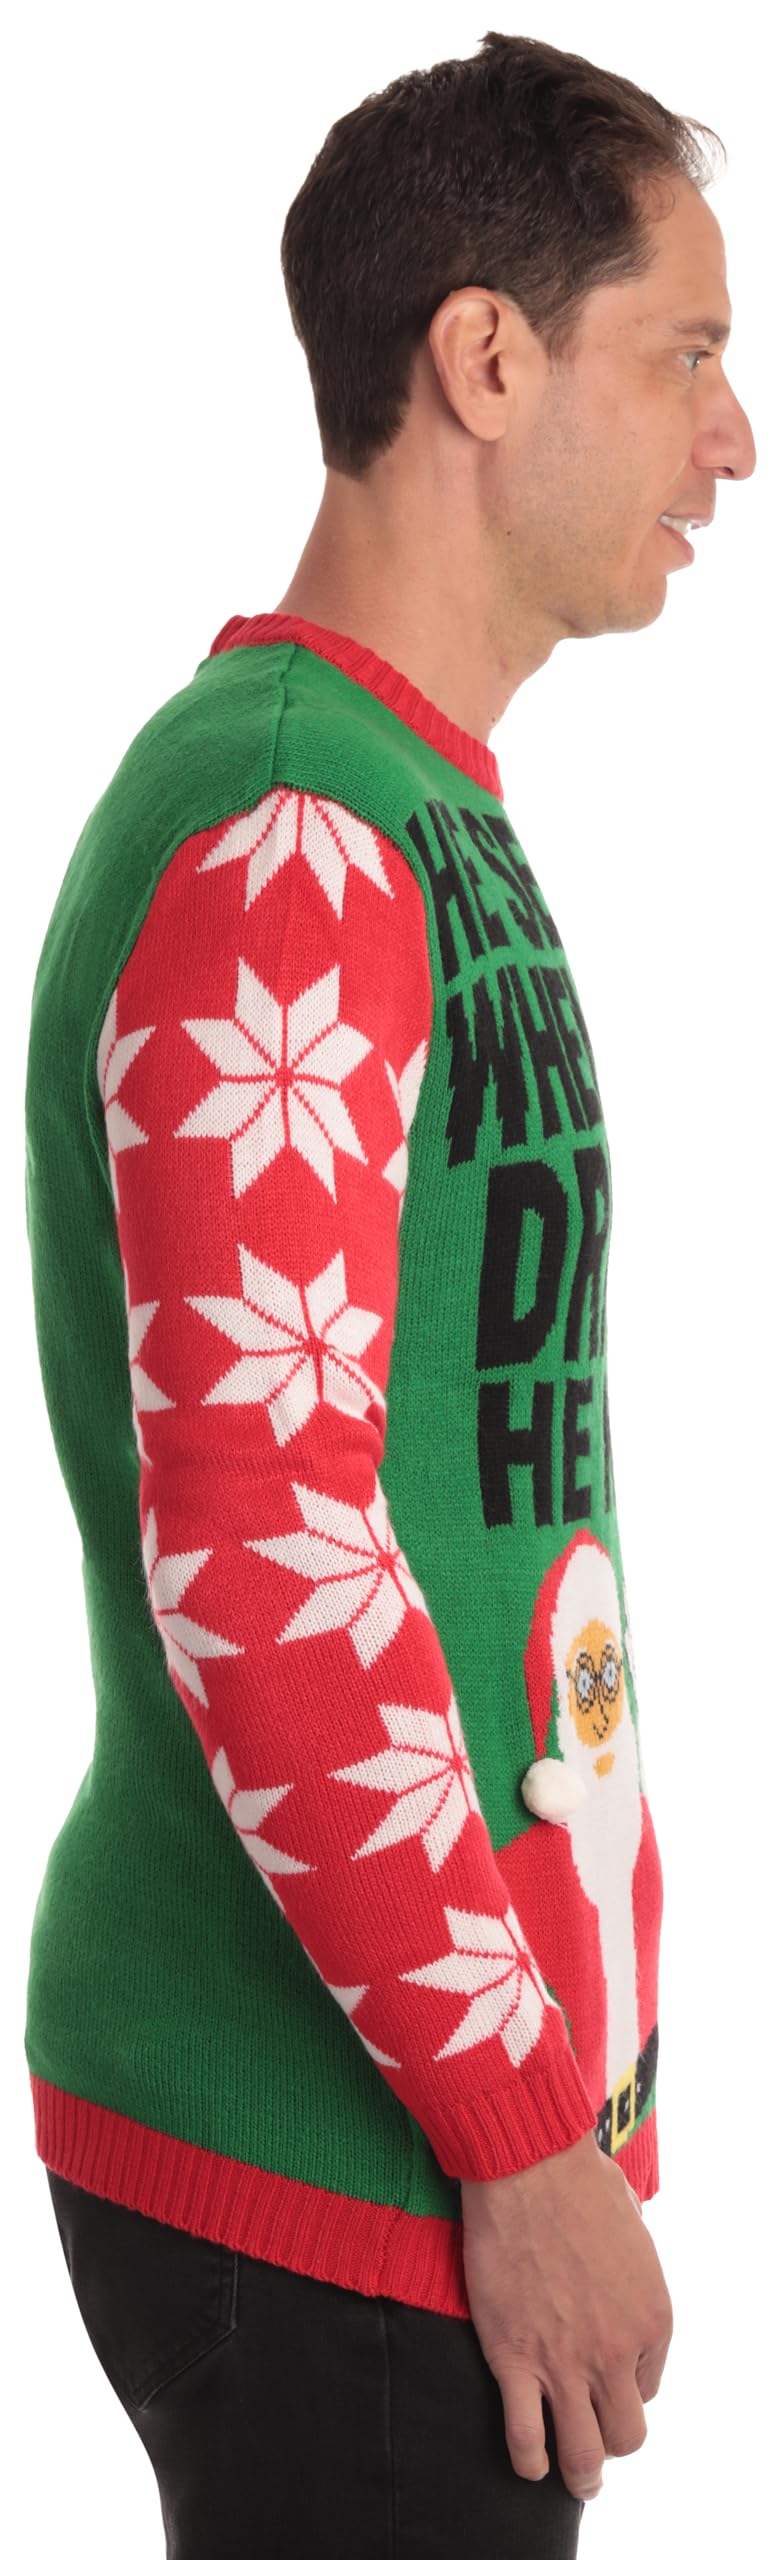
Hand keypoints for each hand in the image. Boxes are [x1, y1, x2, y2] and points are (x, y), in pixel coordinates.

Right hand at [460, 2129, 671, 2502]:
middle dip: (611, 2441)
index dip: (626, 2386)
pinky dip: (528, 2459)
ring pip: (583, 2454)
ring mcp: (565, 2363)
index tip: (607, 2381)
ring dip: (580, 2474)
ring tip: (573, 2478)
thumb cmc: (579, 2181)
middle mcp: (617, 2352)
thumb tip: (615, 2270)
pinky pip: (525, 2437)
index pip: (648, 2385)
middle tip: (595, 2439)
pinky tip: (528, 2460)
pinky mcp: (513, 2360)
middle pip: (627, 2435)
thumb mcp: (634, 2223)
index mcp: (654, 2318)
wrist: (529, 2168)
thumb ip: (633, 2265)